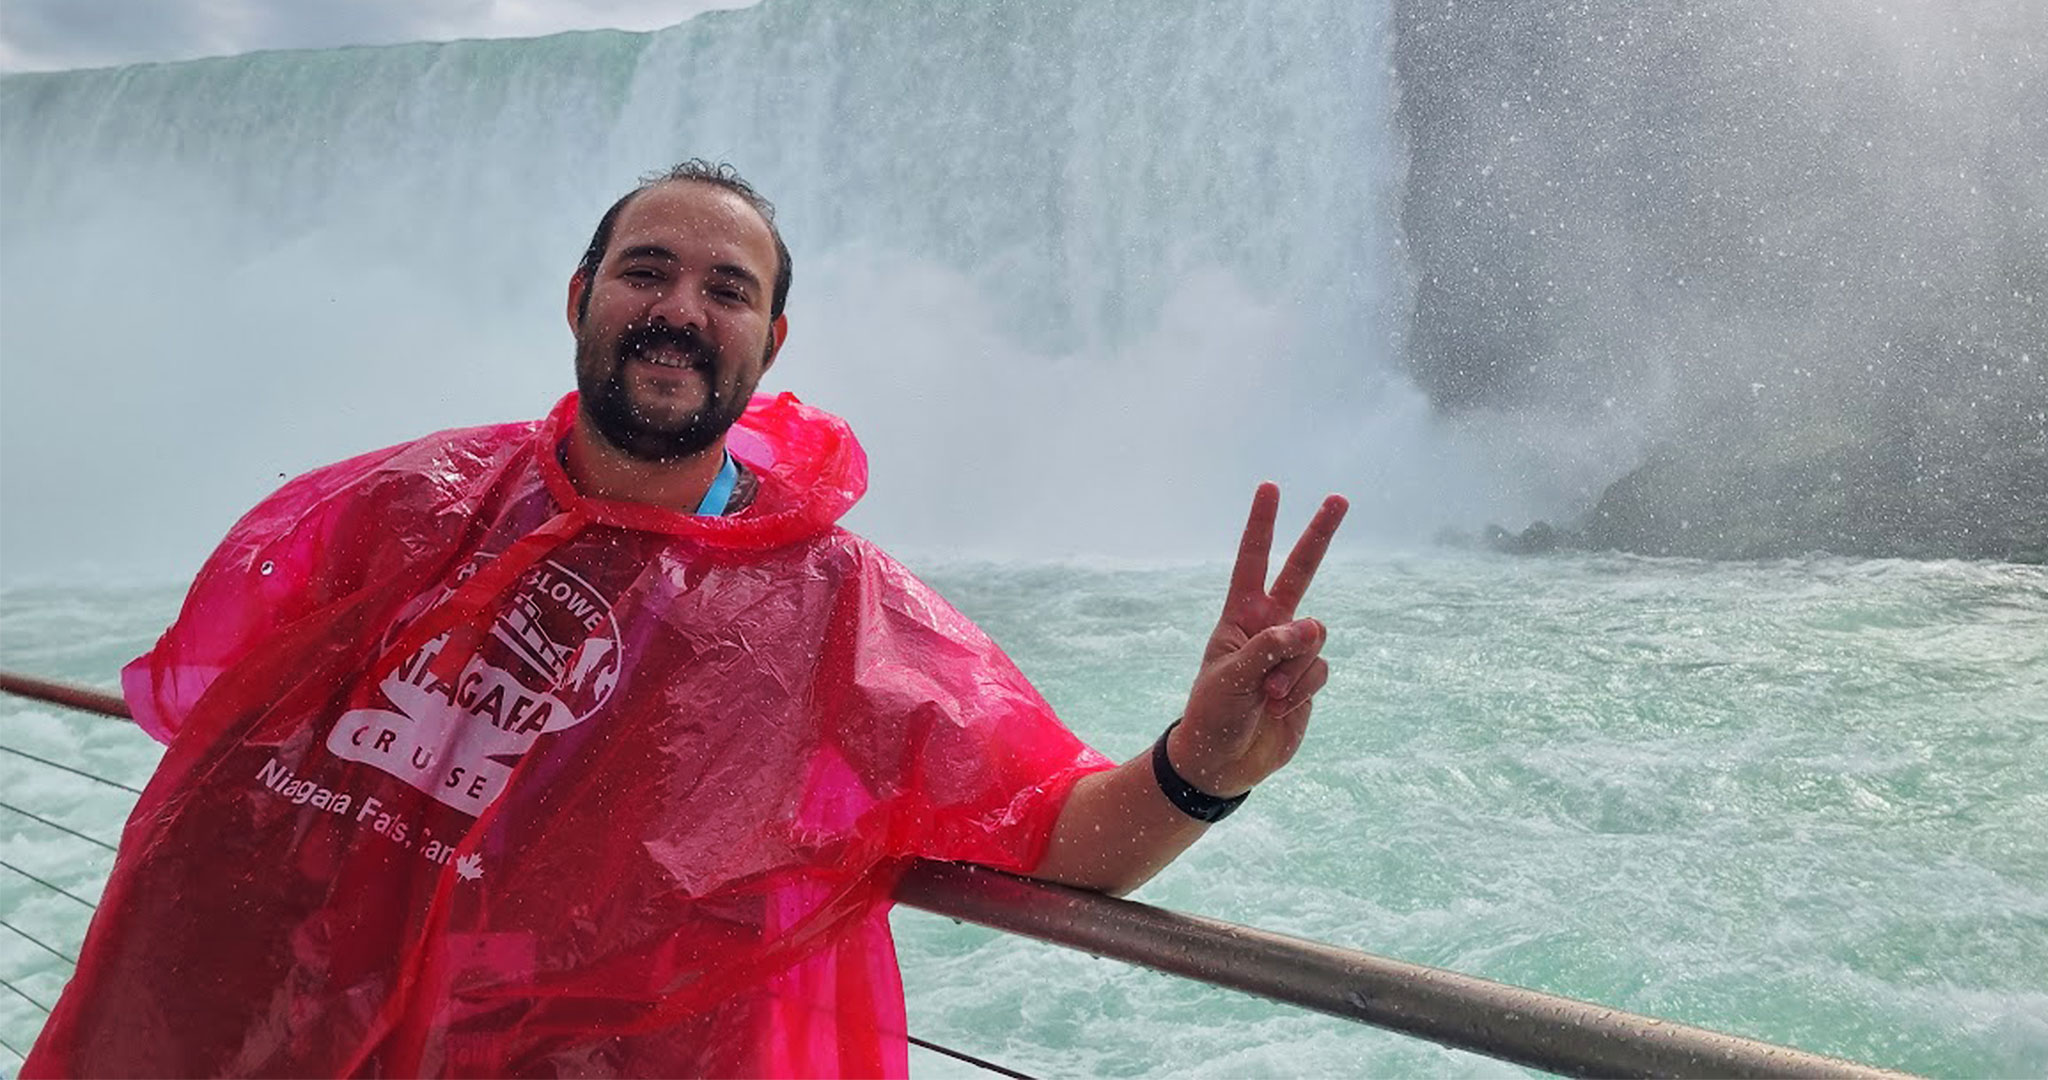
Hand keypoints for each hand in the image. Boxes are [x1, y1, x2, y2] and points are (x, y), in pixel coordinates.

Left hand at [1170, 483, 1347, 796]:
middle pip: (1301, 572)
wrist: (1225, 761)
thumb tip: (1312, 627)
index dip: (1262, 526)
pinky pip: (1319, 670)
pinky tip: (1279, 708)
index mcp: (1239, 616)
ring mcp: (1291, 652)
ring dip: (1293, 671)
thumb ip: (1271, 648)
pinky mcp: (1308, 679)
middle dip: (1319, 535)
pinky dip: (1301, 691)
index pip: (1252, 561)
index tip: (1270, 488)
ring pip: (1314, 639)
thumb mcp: (1233, 678)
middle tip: (1339, 498)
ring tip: (1267, 696)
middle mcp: (1269, 626)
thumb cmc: (1214, 714)